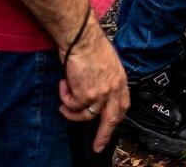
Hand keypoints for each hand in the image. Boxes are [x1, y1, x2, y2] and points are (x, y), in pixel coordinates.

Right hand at [59, 28, 125, 149]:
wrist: (82, 38)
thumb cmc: (91, 44)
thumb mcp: (108, 62)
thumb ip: (107, 78)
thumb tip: (99, 88)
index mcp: (120, 80)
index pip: (123, 105)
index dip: (116, 117)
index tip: (111, 125)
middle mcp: (113, 89)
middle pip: (110, 119)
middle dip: (104, 136)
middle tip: (97, 147)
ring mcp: (100, 94)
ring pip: (86, 116)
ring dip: (72, 113)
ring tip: (63, 105)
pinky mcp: (84, 95)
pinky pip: (72, 105)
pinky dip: (64, 97)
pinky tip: (62, 84)